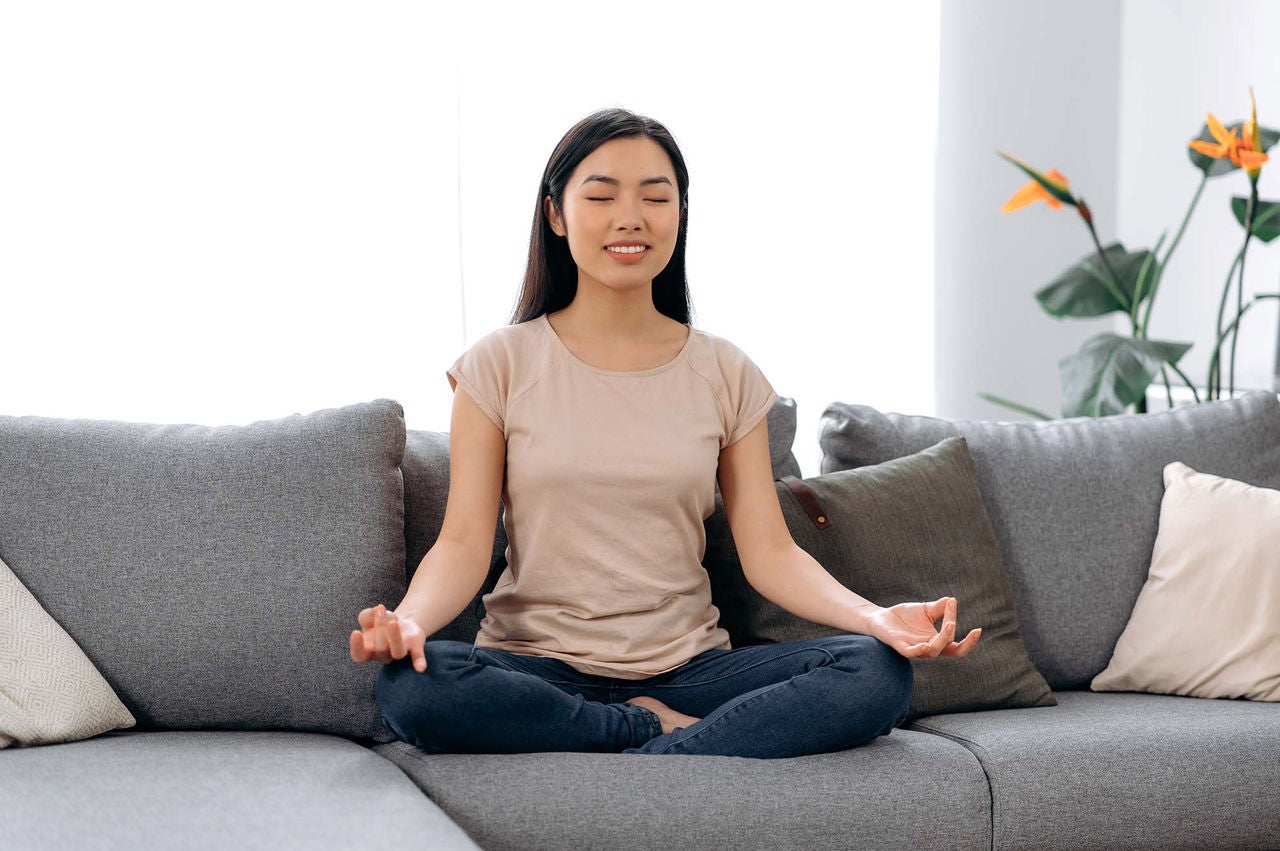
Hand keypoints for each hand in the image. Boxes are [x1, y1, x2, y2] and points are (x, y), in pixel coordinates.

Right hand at [349, 603, 427, 671]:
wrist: (401, 623)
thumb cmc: (380, 623)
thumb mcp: (369, 616)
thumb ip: (366, 615)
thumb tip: (375, 611)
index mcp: (368, 651)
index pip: (359, 655)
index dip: (356, 647)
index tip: (356, 632)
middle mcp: (383, 655)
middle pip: (380, 647)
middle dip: (379, 625)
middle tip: (380, 608)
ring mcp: (399, 653)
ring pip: (397, 652)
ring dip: (395, 637)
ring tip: (393, 622)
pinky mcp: (415, 648)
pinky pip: (417, 657)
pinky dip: (419, 662)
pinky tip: (421, 668)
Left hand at [865, 596, 981, 658]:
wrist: (881, 617)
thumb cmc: (905, 616)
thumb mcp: (926, 609)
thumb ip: (940, 607)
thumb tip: (952, 600)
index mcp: (937, 641)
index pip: (957, 647)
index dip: (970, 642)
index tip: (978, 629)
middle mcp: (929, 648)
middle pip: (949, 649)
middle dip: (956, 638)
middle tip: (954, 621)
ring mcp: (916, 649)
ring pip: (934, 651)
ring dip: (943, 639)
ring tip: (950, 624)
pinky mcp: (902, 647)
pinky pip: (913, 652)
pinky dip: (921, 650)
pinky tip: (927, 644)